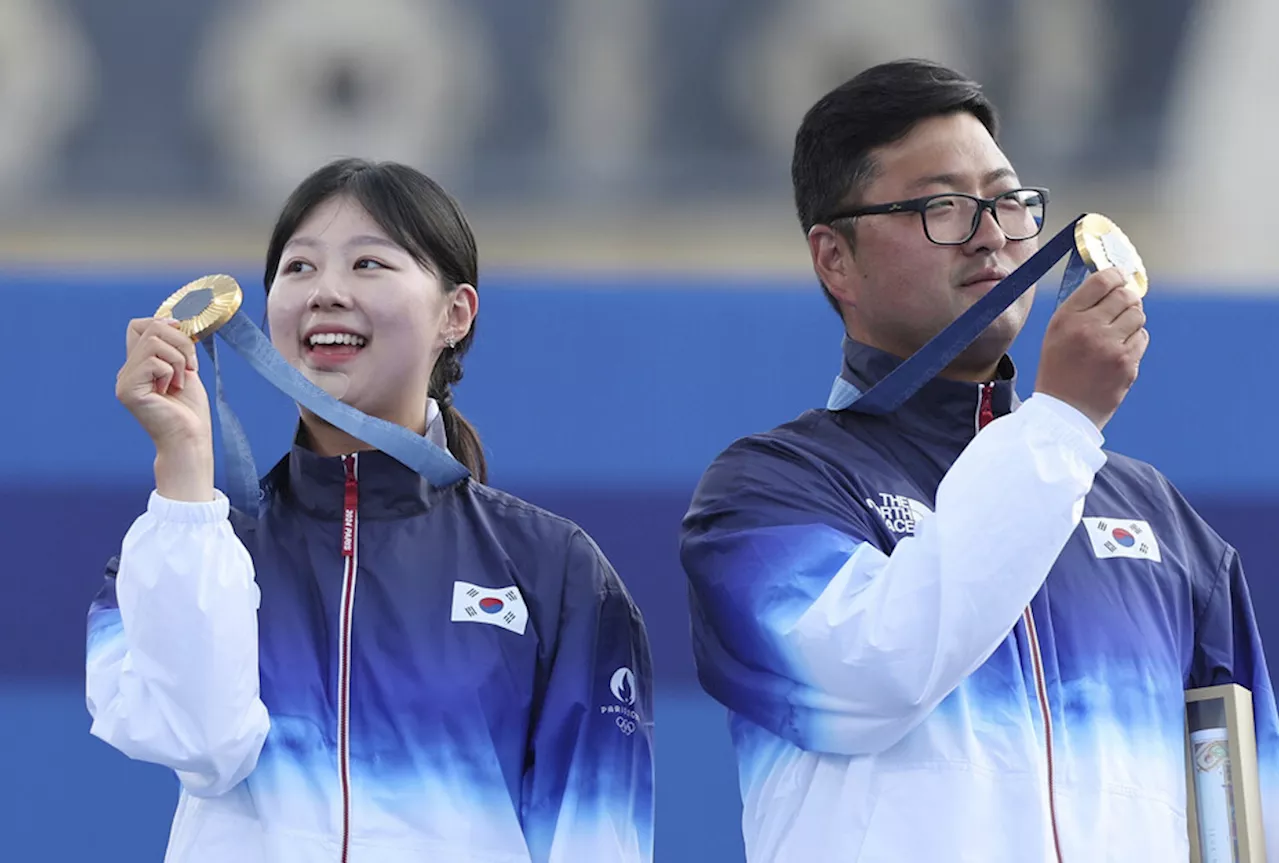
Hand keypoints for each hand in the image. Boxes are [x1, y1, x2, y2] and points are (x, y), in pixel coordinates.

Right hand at [116, 318, 214, 499]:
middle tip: (191, 367)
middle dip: (181, 341)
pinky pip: (154, 361)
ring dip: (179, 359)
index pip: (139, 325)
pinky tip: (170, 391)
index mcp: (139, 365)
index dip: (164, 324)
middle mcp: (127, 371)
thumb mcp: (186, 369)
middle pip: (151, 327)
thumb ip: (175, 346)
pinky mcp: (127, 389)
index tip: (186, 339)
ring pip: (154, 340)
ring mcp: (124, 380)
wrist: (190, 438)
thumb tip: (174, 319)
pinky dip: (172, 372)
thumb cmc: (190, 410)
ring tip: (180, 382)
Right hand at [1035, 267, 1149, 430]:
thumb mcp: (1056, 333)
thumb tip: (1112, 284)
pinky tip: (1118, 351)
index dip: (1115, 275)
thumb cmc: (1058, 370)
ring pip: (1138, 315)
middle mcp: (1089, 329)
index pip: (1102, 281)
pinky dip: (1134, 341)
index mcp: (1067, 318)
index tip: (1119, 278)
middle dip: (1127, 298)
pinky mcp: (1127, 364)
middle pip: (1125, 295)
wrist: (1063, 412)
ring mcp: (1110, 347)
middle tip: (1122, 304)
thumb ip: (1080, 308)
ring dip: (1131, 320)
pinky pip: (1142, 338)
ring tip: (1117, 333)